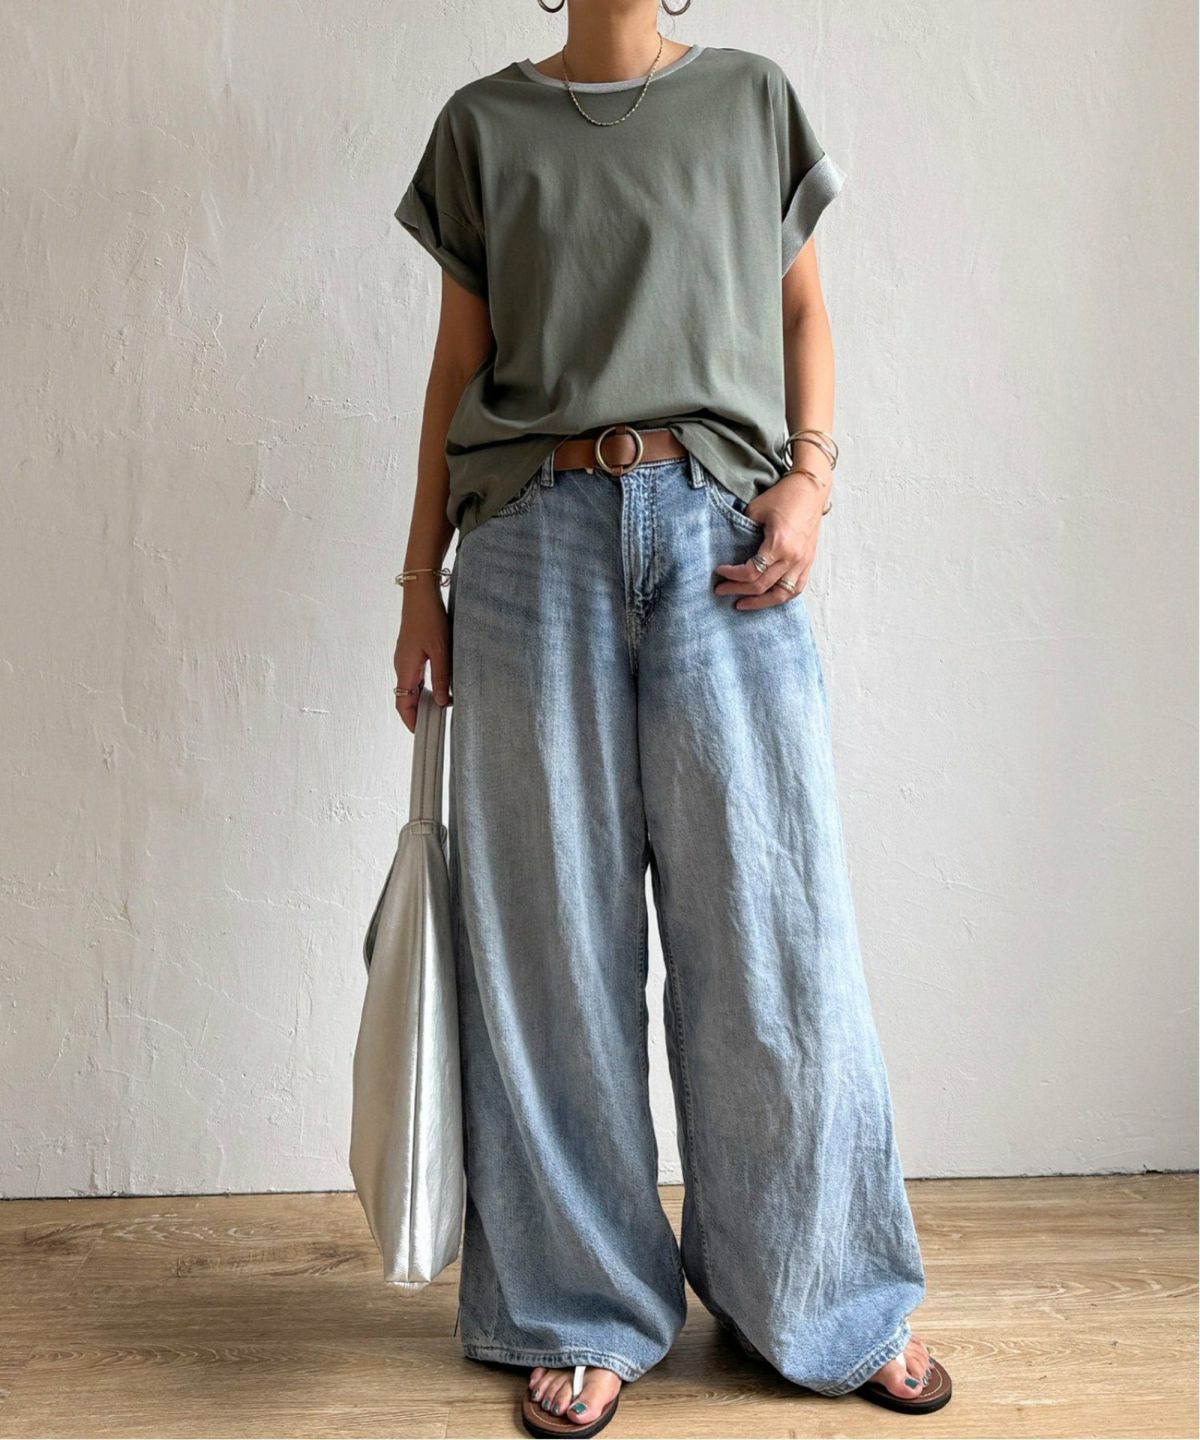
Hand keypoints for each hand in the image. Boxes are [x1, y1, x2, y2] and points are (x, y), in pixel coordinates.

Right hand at [393, 580, 450, 731]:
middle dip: (418, 713)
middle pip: (406, 698)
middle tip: (435, 725)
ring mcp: (405, 658)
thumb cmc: (429, 619)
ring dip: (423, 700)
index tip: (421, 733)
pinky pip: (415, 676)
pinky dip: (425, 687)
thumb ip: (442, 678)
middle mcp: (401, 665)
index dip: (410, 721)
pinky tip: (440, 687)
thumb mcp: (441, 651)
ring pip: (411, 687)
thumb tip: (443, 702)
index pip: (403, 704)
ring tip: (440, 709)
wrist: (420, 595)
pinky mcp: (410, 651)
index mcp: (405, 668)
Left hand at [713, 467, 830, 609]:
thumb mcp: (756, 510)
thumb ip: (743, 530)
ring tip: (743, 604)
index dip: (732, 575)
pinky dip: (780, 597)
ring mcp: (803, 562)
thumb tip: (731, 547)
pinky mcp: (809, 562)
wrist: (811, 490)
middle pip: (762, 586)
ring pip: (781, 595)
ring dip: (760, 603)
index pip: (751, 572)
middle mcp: (793, 557)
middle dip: (738, 590)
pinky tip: (767, 598)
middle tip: (721, 590)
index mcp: (779, 544)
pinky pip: (796, 589)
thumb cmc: (784, 496)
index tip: (719, 571)